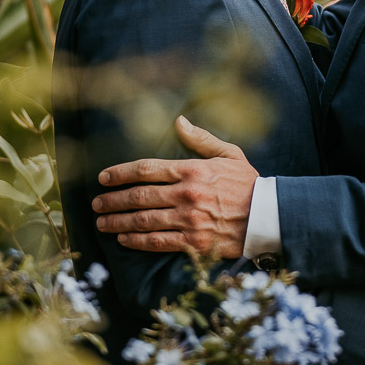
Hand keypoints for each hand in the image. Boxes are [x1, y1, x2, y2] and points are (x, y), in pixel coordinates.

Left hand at [92, 115, 258, 257]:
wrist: (268, 217)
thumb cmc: (248, 183)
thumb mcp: (229, 153)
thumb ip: (201, 139)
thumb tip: (178, 121)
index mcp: (192, 169)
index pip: (147, 169)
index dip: (120, 173)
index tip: (103, 178)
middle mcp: (186, 194)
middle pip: (139, 196)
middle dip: (113, 200)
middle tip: (96, 204)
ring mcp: (189, 220)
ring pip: (144, 221)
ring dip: (119, 222)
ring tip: (102, 223)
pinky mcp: (193, 242)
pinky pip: (158, 242)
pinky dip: (137, 241)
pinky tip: (124, 240)